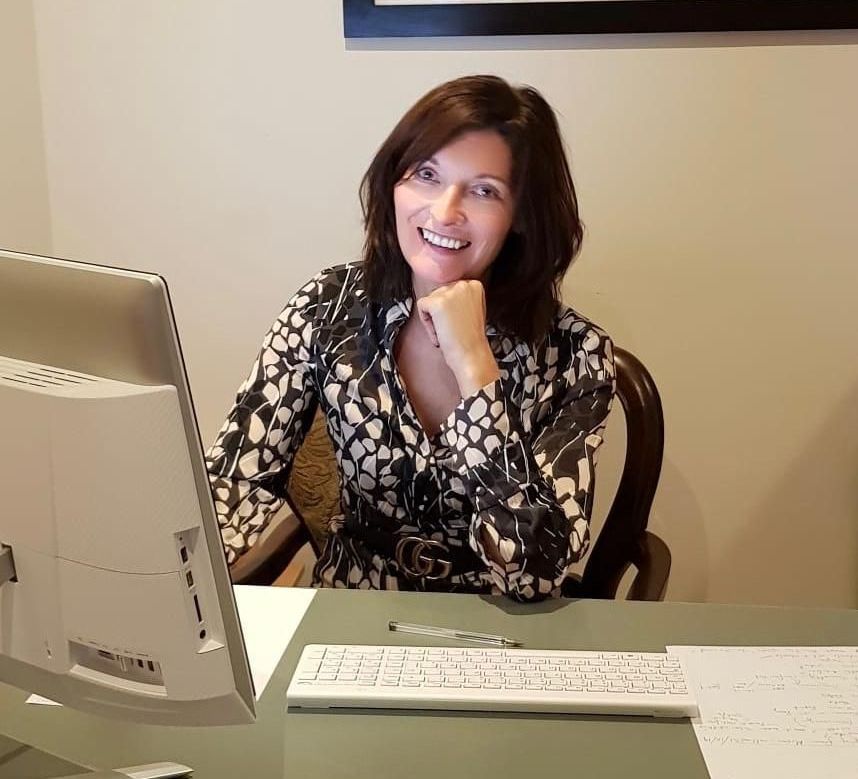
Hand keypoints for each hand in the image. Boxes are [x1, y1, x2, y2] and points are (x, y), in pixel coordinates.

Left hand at [415, 280, 500, 396]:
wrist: (472, 355)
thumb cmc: (471, 339)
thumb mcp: (472, 310)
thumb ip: (461, 298)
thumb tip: (445, 295)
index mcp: (474, 285)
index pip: (449, 290)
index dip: (449, 309)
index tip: (456, 321)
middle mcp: (464, 285)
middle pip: (438, 294)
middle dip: (440, 313)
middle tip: (451, 329)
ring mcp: (451, 292)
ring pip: (429, 300)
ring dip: (433, 318)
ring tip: (447, 331)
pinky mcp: (438, 302)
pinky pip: (421, 307)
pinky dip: (426, 323)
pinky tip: (440, 333)